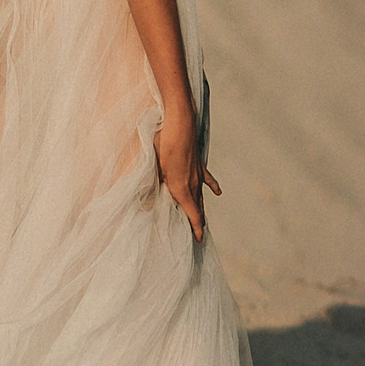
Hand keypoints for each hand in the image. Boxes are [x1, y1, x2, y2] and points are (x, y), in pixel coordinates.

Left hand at [156, 112, 222, 240]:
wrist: (179, 125)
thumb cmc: (162, 146)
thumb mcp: (152, 168)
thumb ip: (151, 187)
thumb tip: (146, 204)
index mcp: (181, 189)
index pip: (193, 215)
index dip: (196, 228)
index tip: (198, 239)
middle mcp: (192, 184)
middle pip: (197, 208)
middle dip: (198, 222)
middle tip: (199, 235)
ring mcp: (198, 174)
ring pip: (201, 196)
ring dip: (201, 208)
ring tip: (203, 219)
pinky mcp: (199, 164)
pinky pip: (207, 179)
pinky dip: (213, 187)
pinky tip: (218, 193)